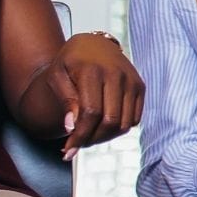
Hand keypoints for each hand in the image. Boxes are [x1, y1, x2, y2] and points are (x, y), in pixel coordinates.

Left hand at [40, 33, 145, 159]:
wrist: (94, 45)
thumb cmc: (71, 62)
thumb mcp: (57, 75)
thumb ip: (65, 99)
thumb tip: (71, 127)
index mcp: (92, 70)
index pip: (91, 112)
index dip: (80, 135)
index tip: (68, 151)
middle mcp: (117, 74)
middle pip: (109, 121)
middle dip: (92, 139)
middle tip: (78, 144)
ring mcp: (131, 80)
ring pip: (124, 124)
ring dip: (106, 138)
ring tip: (89, 135)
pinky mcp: (140, 86)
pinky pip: (134, 119)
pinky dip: (119, 129)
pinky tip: (103, 127)